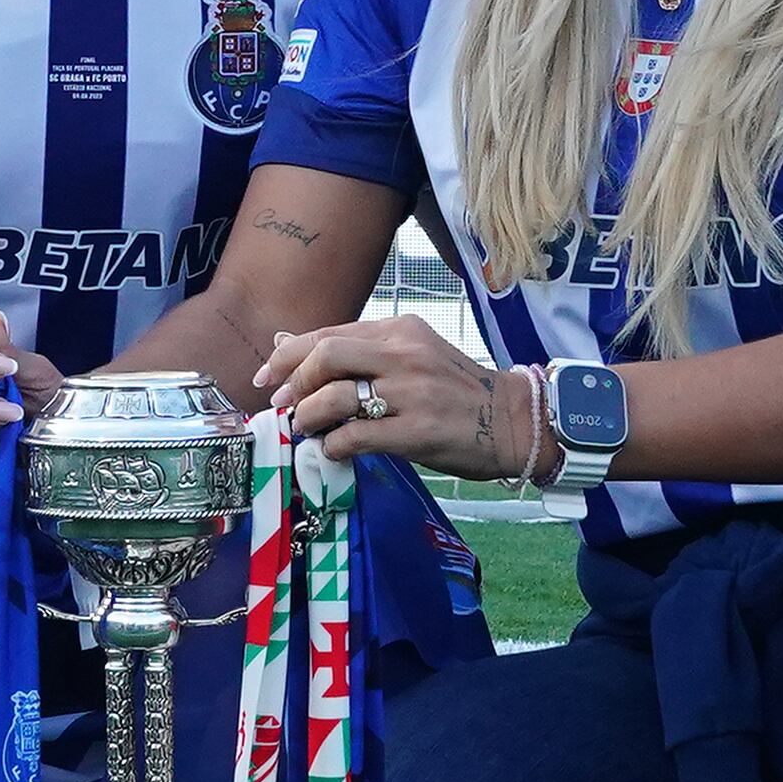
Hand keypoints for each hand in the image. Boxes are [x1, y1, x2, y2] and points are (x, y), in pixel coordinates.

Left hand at [256, 317, 540, 478]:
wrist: (515, 420)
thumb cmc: (457, 392)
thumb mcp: (410, 356)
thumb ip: (356, 351)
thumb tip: (285, 343)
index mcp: (400, 330)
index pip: (329, 334)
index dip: (288, 356)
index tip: (268, 379)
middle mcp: (404, 354)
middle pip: (325, 355)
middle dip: (294, 383)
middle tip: (286, 407)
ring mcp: (411, 392)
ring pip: (335, 397)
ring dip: (309, 418)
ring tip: (307, 431)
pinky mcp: (417, 431)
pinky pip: (355, 437)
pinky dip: (333, 446)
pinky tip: (334, 450)